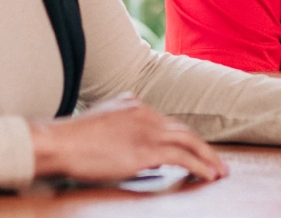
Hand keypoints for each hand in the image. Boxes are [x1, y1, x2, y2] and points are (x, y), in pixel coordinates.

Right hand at [30, 93, 226, 182]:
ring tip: (220, 171)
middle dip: (202, 147)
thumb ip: (119, 128)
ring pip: (189, 141)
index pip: (166, 122)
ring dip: (208, 158)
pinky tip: (208, 176)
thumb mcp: (99, 123)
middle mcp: (145, 113)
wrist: (59, 142)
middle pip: (182, 130)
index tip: (192, 151)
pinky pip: (183, 157)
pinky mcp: (147, 150)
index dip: (182, 139)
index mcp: (133, 104)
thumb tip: (133, 147)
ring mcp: (147, 130)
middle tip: (216, 162)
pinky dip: (200, 166)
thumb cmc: (70, 139)